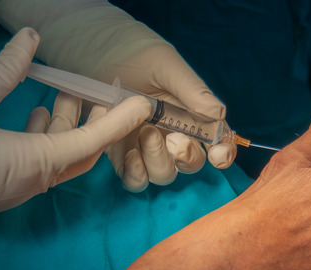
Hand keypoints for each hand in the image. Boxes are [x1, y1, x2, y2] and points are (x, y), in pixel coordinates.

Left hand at [0, 0, 235, 191]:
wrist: (88, 50)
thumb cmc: (130, 51)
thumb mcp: (163, 64)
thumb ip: (191, 90)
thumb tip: (219, 115)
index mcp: (189, 111)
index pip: (214, 140)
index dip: (222, 152)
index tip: (217, 155)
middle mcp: (169, 132)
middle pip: (188, 163)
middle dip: (186, 157)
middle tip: (174, 140)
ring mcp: (143, 145)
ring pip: (162, 174)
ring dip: (158, 163)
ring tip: (145, 136)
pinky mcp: (117, 152)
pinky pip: (133, 178)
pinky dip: (135, 173)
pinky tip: (128, 155)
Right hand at [0, 28, 150, 239]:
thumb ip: (4, 70)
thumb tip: (30, 38)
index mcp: (29, 166)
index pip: (90, 142)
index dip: (119, 121)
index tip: (143, 103)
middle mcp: (26, 188)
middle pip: (77, 158)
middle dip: (94, 125)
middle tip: (97, 91)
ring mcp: (7, 196)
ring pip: (53, 164)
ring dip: (63, 132)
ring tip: (60, 97)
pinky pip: (32, 171)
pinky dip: (41, 144)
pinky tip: (29, 118)